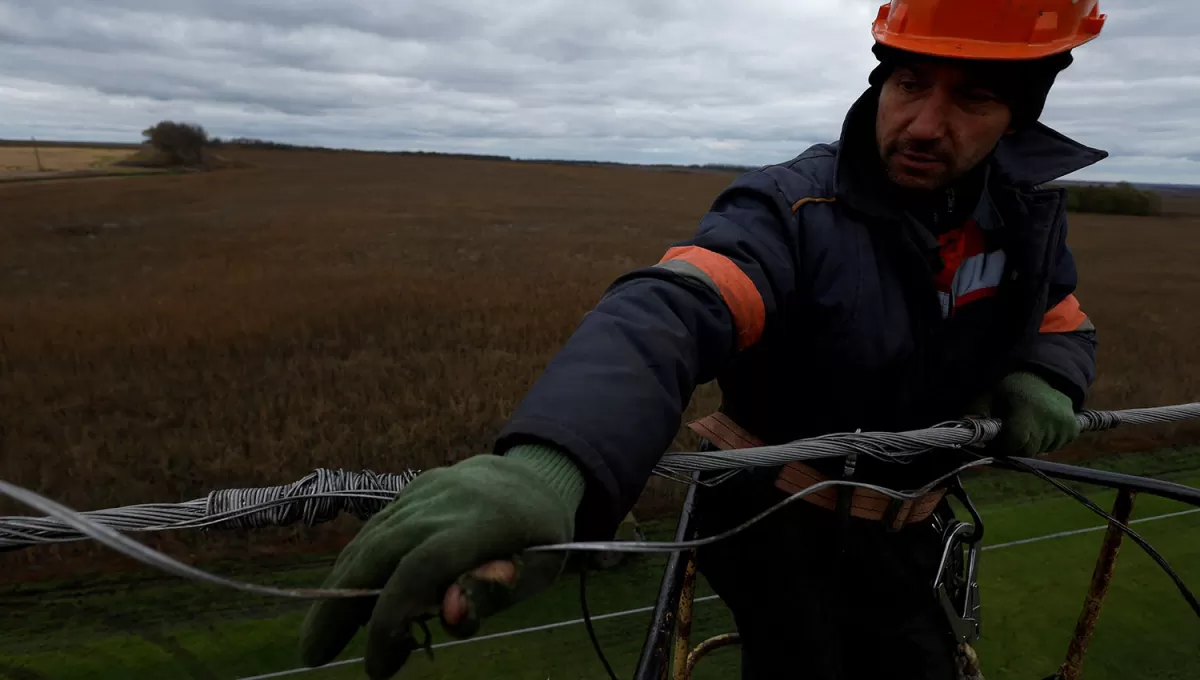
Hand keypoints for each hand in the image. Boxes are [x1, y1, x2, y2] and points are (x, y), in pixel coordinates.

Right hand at [298, 450, 581, 678]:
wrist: (534, 474)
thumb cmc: (540, 535)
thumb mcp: (540, 570)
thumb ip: (496, 593)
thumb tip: (450, 612)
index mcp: (481, 523)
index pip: (423, 568)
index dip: (393, 615)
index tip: (378, 664)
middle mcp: (443, 503)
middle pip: (379, 552)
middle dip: (340, 605)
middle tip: (313, 654)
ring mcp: (423, 494)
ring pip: (368, 541)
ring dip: (336, 588)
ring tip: (318, 637)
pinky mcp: (410, 493)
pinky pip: (373, 531)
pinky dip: (351, 565)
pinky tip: (338, 599)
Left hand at [973, 371, 1079, 456]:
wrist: (1045, 376)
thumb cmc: (1012, 388)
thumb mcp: (989, 396)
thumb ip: (974, 413)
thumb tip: (960, 427)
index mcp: (1024, 413)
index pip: (1012, 444)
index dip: (1001, 446)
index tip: (995, 441)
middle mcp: (1046, 422)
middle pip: (1027, 450)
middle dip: (1014, 447)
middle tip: (1009, 435)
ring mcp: (1062, 427)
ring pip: (1041, 450)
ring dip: (1031, 444)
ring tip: (1025, 427)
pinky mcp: (1072, 429)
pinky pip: (1056, 446)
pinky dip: (1047, 441)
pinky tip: (1040, 427)